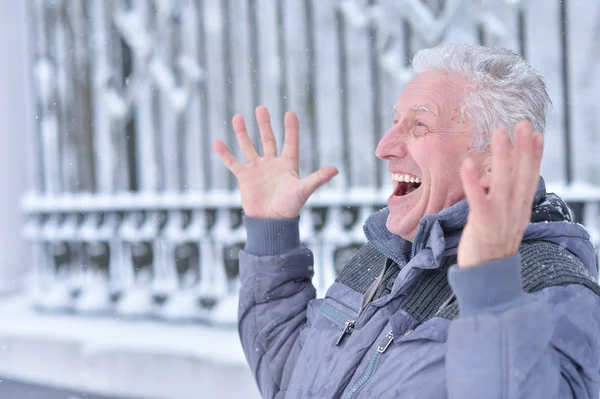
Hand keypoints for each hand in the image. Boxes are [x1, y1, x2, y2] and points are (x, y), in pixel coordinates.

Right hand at [213, 106, 338, 218]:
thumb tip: (336, 169)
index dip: (291, 129)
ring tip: (238, 117)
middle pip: (268, 139)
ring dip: (242, 133)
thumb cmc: (289, 208)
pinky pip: (232, 162)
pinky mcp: (244, 178)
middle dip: (264, 124)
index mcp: (288, 165)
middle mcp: (272, 164)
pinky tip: (217, 142)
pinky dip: (224, 153)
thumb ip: (317, 178)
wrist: (271, 223)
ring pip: (248, 146)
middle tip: (261, 108)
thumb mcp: (304, 190)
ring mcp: (257, 169)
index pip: (290, 142)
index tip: (290, 113)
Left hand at [457, 121, 543, 267]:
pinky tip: (467, 164)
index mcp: (521, 209)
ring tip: (500, 133)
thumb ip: (507, 202)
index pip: (530, 177)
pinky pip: (478, 199)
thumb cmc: (492, 246)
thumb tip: (505, 180)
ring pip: (503, 182)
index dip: (534, 155)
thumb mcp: (505, 221)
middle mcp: (515, 210)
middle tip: (522, 124)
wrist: (488, 275)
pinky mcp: (482, 224)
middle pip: (522, 175)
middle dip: (523, 148)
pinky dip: (473, 181)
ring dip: (502, 156)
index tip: (536, 133)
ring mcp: (500, 217)